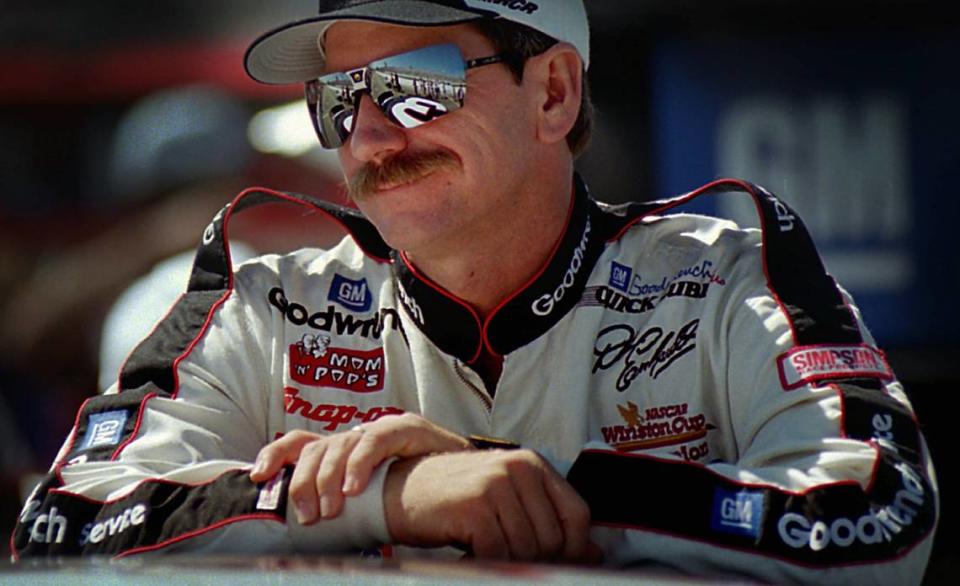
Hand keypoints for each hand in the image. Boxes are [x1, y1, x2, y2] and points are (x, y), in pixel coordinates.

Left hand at [249, 414, 472, 523]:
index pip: (300, 443)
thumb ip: (345, 506)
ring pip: (340, 445)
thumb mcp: (371, 501)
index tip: (257, 476)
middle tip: (309, 517)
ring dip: (329, 479)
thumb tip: (307, 529)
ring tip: (333, 509)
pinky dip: (361, 465)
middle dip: (304, 482)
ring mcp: (379, 429)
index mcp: (342, 451)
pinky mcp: (405, 427)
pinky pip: (375, 441)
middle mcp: (356, 435)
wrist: (467, 478)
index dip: (275, 455)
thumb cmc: (416, 492)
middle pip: (315, 448)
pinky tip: (356, 488)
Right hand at [384, 450, 597, 562]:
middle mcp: (519, 467)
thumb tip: (594, 555)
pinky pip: (498, 555)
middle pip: (553, 538)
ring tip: (486, 555)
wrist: (400, 489)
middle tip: (507, 562)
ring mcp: (497, 484)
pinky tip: (470, 556)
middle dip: (536, 562)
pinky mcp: (476, 505)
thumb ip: (548, 521)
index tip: (558, 564)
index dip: (574, 548)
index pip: (577, 514)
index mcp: (533, 463)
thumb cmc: (456, 498)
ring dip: (507, 565)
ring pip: (526, 551)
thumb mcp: (507, 501)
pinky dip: (486, 565)